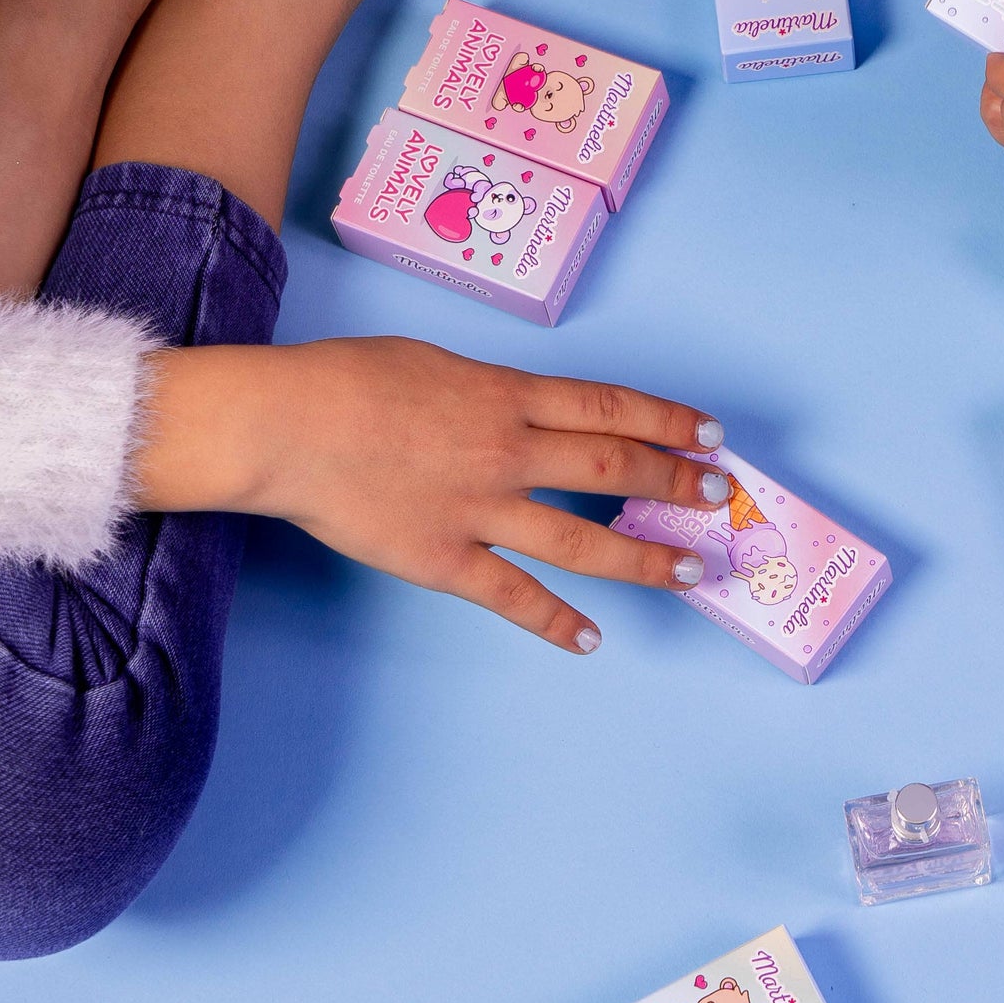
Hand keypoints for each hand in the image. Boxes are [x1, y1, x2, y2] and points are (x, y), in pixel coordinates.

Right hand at [133, 339, 732, 652]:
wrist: (285, 424)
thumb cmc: (348, 380)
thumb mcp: (436, 362)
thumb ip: (490, 390)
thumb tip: (523, 405)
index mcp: (507, 395)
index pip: (610, 407)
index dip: (668, 422)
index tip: (710, 436)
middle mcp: (508, 451)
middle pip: (613, 468)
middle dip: (674, 484)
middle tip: (717, 498)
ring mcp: (480, 509)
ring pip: (582, 541)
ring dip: (643, 559)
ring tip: (690, 572)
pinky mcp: (444, 559)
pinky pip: (512, 596)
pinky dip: (556, 622)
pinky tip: (591, 640)